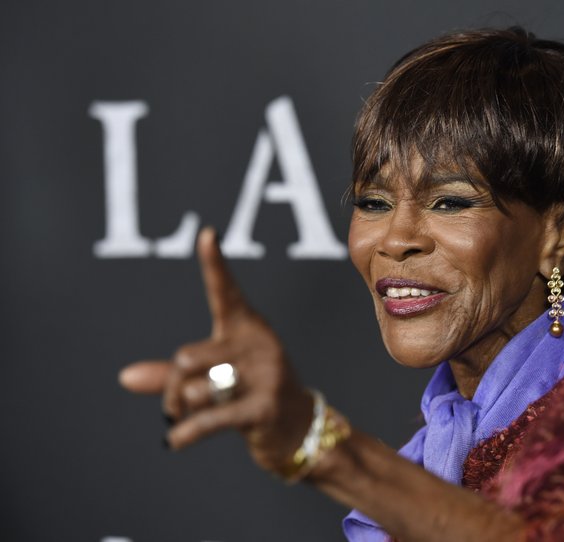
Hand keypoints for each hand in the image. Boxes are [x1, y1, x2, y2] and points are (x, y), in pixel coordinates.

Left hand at [119, 227, 312, 471]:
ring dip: (182, 410)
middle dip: (171, 388)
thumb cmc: (251, 393)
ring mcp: (265, 374)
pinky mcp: (264, 407)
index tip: (207, 234)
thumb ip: (170, 375)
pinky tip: (175, 441)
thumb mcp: (214, 377)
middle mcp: (258, 344)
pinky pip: (211, 417)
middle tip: (173, 407)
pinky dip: (187, 432)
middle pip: (187, 357)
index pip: (226, 292)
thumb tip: (124, 376)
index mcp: (246, 327)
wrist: (297, 428)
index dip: (214, 264)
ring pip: (196, 388)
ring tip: (186, 422)